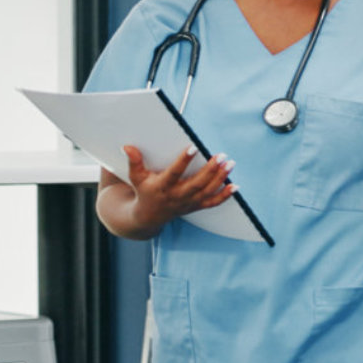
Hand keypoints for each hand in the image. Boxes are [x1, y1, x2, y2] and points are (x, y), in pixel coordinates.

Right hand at [121, 144, 236, 229]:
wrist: (148, 216)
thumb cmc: (143, 191)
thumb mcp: (136, 177)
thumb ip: (134, 162)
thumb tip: (127, 146)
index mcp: (162, 187)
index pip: (174, 173)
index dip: (183, 161)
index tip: (193, 147)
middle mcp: (176, 196)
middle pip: (196, 184)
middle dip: (210, 170)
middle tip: (221, 155)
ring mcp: (188, 203)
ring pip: (206, 192)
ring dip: (220, 179)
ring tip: (230, 163)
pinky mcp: (195, 206)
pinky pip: (212, 203)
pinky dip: (225, 196)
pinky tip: (235, 186)